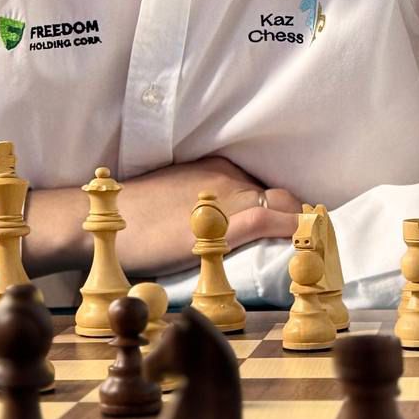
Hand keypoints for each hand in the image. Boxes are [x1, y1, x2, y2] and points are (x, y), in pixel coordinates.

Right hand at [23, 156, 303, 277]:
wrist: (104, 220)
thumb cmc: (132, 218)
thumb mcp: (172, 203)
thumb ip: (201, 209)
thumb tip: (219, 233)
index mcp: (213, 169)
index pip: (263, 189)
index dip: (283, 211)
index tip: (295, 230)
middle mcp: (225, 176)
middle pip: (277, 195)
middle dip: (295, 217)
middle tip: (310, 243)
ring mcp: (226, 196)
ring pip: (280, 205)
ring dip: (299, 226)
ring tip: (314, 248)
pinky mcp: (223, 221)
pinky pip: (270, 220)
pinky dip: (293, 230)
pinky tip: (306, 243)